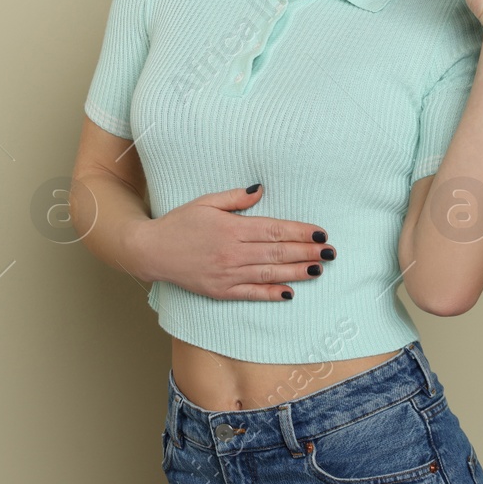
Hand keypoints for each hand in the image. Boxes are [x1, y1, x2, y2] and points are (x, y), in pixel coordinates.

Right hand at [131, 183, 333, 300]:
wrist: (151, 251)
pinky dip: (271, 293)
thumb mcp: (205, 202)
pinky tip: (290, 292)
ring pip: (269, 273)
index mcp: (230, 228)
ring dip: (297, 272)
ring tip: (319, 269)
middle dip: (307, 252)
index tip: (320, 233)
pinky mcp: (221, 291)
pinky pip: (251, 293)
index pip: (273, 230)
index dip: (300, 232)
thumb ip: (235, 198)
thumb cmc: (179, 223)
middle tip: (331, 253)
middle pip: (277, 252)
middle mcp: (231, 253)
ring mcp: (227, 274)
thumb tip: (261, 190)